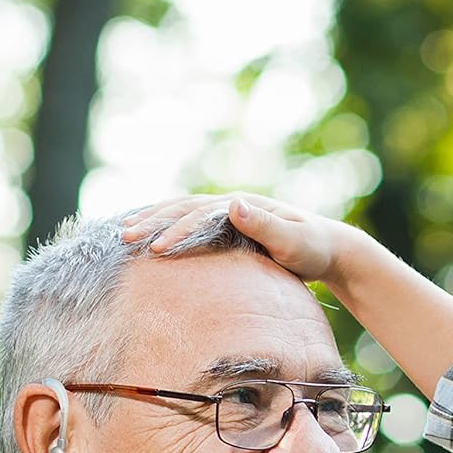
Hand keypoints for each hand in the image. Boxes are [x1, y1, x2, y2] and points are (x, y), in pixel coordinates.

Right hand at [122, 193, 348, 284]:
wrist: (327, 249)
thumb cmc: (313, 249)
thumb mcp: (295, 241)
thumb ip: (267, 225)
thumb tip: (234, 204)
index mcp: (243, 206)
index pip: (200, 215)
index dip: (176, 230)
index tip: (155, 248)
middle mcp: (231, 205)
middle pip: (183, 207)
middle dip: (153, 221)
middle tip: (125, 237)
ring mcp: (228, 215)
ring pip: (181, 211)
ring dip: (153, 219)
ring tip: (125, 232)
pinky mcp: (227, 228)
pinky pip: (190, 223)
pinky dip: (166, 225)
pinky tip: (149, 235)